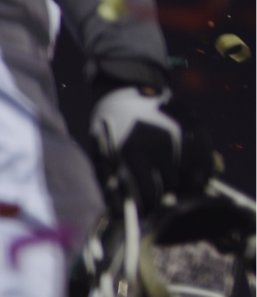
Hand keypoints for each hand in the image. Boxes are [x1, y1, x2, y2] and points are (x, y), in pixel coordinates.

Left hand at [90, 85, 213, 208]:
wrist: (124, 89)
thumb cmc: (109, 126)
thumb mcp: (99, 151)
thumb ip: (108, 184)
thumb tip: (119, 216)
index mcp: (132, 150)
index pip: (150, 195)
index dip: (150, 208)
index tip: (149, 211)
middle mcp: (159, 143)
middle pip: (172, 188)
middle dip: (166, 197)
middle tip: (159, 196)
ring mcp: (181, 136)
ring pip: (191, 179)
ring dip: (183, 187)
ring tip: (170, 183)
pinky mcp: (196, 130)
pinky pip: (206, 166)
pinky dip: (199, 175)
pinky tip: (185, 172)